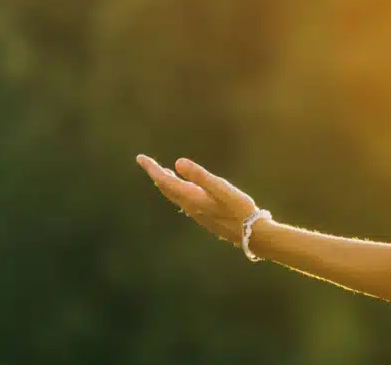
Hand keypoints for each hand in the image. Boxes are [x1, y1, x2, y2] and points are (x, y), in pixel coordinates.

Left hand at [137, 154, 259, 245]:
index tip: (140, 158)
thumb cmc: (238, 208)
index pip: (165, 181)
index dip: (152, 168)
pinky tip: (184, 188)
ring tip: (162, 172)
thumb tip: (177, 162)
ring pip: (174, 195)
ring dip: (166, 182)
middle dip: (156, 174)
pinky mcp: (203, 215)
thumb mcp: (221, 188)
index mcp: (191, 197)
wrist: (249, 233)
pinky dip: (176, 190)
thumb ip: (200, 175)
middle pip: (166, 188)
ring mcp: (196, 212)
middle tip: (147, 162)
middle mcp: (189, 206)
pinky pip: (182, 200)